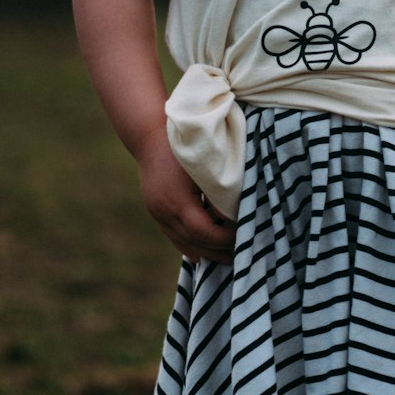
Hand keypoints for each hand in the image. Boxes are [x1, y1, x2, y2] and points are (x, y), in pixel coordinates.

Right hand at [136, 138, 236, 263]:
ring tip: (226, 258)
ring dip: (204, 251)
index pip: (205, 232)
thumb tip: (235, 216)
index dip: (225, 239)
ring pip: (181, 241)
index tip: (244, 236)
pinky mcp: (154, 210)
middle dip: (218, 251)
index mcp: (178, 202)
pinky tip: (199, 254)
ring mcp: (156, 213)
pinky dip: (188, 245)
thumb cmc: (185, 146)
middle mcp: (164, 212)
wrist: (150, 135)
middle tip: (241, 255)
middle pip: (193, 242)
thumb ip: (219, 192)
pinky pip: (172, 234)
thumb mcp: (206, 168)